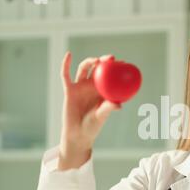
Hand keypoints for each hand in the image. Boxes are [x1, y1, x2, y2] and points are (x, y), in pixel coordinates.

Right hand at [58, 52, 121, 169]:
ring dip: (90, 62)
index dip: (116, 68)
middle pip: (98, 69)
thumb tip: (119, 105)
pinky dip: (66, 64)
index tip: (123, 62)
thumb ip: (108, 108)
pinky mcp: (69, 90)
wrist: (77, 134)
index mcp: (102, 91)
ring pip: (84, 69)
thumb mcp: (101, 116)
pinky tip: (69, 55)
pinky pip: (66, 75)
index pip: (110, 76)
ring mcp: (80, 87)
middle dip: (105, 61)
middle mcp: (92, 87)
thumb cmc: (92, 126)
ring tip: (97, 60)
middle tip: (112, 58)